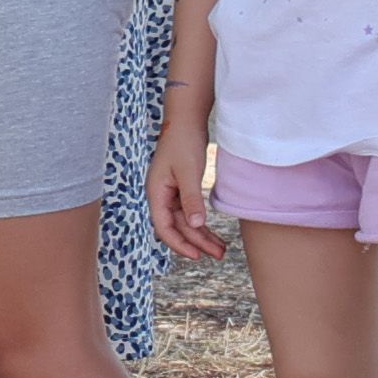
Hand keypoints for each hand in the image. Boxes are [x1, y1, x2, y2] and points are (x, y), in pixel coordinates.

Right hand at [145, 127, 223, 262]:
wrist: (186, 121)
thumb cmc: (184, 142)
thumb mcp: (189, 172)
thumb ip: (191, 199)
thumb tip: (196, 225)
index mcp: (156, 193)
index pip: (164, 228)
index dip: (179, 244)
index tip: (197, 255)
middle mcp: (161, 196)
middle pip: (178, 228)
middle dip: (197, 243)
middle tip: (219, 256)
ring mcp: (171, 194)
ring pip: (186, 222)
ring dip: (202, 236)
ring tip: (221, 249)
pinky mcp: (182, 189)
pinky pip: (191, 213)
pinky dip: (203, 224)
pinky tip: (214, 233)